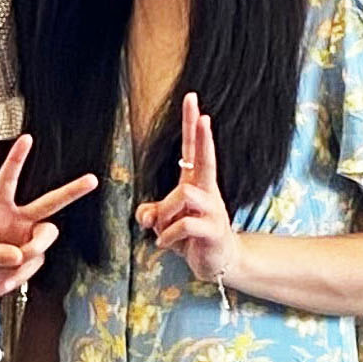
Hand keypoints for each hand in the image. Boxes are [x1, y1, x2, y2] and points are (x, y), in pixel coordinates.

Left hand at [0, 134, 97, 299]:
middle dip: (73, 190)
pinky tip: (7, 274)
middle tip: (93, 180)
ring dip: (33, 248)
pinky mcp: (34, 258)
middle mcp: (19, 219)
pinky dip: (21, 272)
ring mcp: (29, 238)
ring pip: (46, 237)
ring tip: (13, 260)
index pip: (8, 180)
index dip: (17, 159)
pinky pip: (35, 263)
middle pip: (51, 202)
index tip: (27, 138)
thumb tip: (19, 255)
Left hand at [135, 93, 238, 283]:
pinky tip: (165, 245)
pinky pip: (184, 225)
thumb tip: (145, 215)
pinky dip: (167, 236)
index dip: (191, 126)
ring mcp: (213, 210)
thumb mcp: (163, 223)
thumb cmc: (190, 237)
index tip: (191, 99)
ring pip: (184, 195)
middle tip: (204, 117)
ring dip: (164, 214)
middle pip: (205, 159)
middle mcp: (207, 192)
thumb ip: (150, 214)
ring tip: (162, 231)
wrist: (217, 262)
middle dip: (204, 138)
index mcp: (196, 183)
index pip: (193, 149)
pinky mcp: (213, 230)